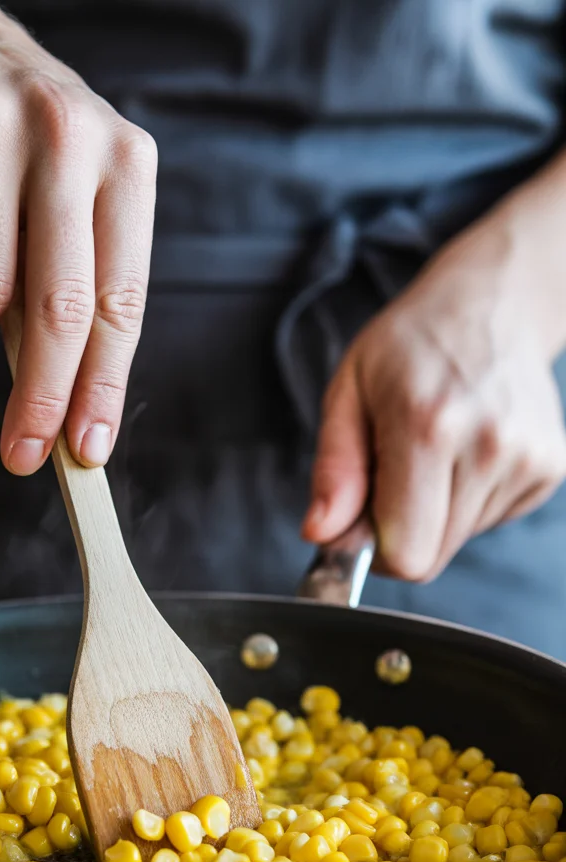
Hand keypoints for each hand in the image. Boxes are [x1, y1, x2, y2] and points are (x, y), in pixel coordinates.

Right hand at [0, 1, 156, 473]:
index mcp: (126, 165)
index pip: (120, 302)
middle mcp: (67, 139)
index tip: (87, 450)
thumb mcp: (78, 203)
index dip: (103, 388)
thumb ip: (77, 292)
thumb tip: (68, 412)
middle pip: (57, 308)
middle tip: (22, 454)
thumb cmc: (27, 155)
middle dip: (39, 398)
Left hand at [301, 215, 565, 580]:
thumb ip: (334, 470)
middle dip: (403, 529)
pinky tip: (465, 449)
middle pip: (432, 555)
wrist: (492, 303)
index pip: (406, 554)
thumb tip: (321, 533)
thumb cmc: (410, 344)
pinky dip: (469, 499)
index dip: (376, 547)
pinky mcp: (550, 467)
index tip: (364, 516)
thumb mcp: (348, 392)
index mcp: (427, 426)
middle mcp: (487, 445)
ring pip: (460, 540)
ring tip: (435, 449)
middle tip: (396, 471)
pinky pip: (491, 520)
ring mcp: (527, 458)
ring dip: (436, 511)